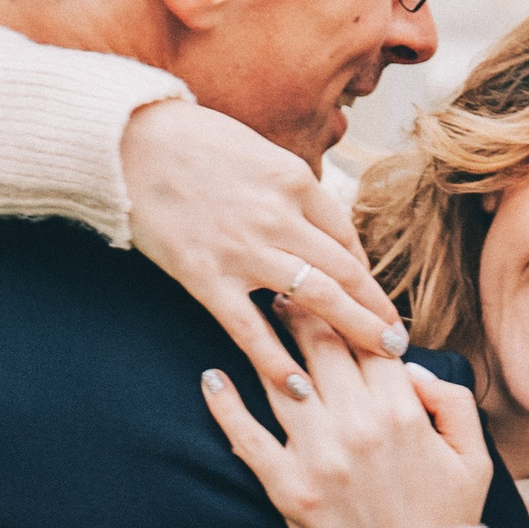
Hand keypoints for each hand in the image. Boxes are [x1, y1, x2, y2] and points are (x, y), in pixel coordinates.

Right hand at [122, 99, 409, 395]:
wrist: (128, 141)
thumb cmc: (193, 141)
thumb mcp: (258, 152)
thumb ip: (289, 190)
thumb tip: (315, 226)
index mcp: (296, 182)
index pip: (346, 237)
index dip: (366, 275)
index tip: (377, 300)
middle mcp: (281, 216)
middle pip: (346, 271)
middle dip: (377, 310)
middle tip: (399, 341)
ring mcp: (245, 249)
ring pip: (318, 299)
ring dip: (355, 332)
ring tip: (380, 358)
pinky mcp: (207, 276)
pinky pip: (251, 328)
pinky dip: (277, 360)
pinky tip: (300, 386)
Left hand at [200, 302, 492, 527]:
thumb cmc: (445, 521)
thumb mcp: (473, 458)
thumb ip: (452, 402)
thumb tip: (410, 368)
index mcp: (402, 413)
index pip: (369, 342)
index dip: (350, 311)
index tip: (332, 290)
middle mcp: (356, 426)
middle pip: (321, 349)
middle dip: (303, 311)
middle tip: (286, 288)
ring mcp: (317, 456)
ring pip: (283, 380)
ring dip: (265, 342)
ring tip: (255, 313)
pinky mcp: (286, 487)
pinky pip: (247, 437)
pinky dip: (225, 405)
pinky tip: (210, 379)